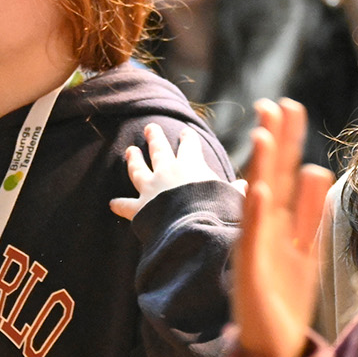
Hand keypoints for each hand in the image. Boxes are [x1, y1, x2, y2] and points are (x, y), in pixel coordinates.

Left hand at [109, 124, 238, 220]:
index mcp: (191, 165)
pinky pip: (127, 205)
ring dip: (133, 160)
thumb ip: (235, 192)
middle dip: (154, 137)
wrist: (191, 228)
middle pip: (159, 150)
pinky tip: (112, 203)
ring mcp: (151, 188)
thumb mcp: (231, 198)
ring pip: (138, 169)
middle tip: (149, 128)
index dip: (188, 139)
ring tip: (129, 151)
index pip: (189, 146)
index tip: (185, 132)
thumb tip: (245, 186)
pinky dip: (119, 204)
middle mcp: (168, 171)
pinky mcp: (140, 208)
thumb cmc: (215, 210)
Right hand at [233, 99, 334, 356]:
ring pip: (260, 199)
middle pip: (271, 175)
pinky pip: (253, 239)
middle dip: (274, 141)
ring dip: (262, 168)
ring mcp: (257, 246)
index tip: (289, 106)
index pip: (285, 170)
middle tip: (274, 103)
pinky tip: (260, 190)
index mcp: (281, 221)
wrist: (274, 345)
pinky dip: (256, 215)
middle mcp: (266, 227)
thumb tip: (317, 169)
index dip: (287, 140)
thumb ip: (312, 213)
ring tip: (266, 134)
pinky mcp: (251, 271)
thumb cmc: (287, 297)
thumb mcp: (308, 249)